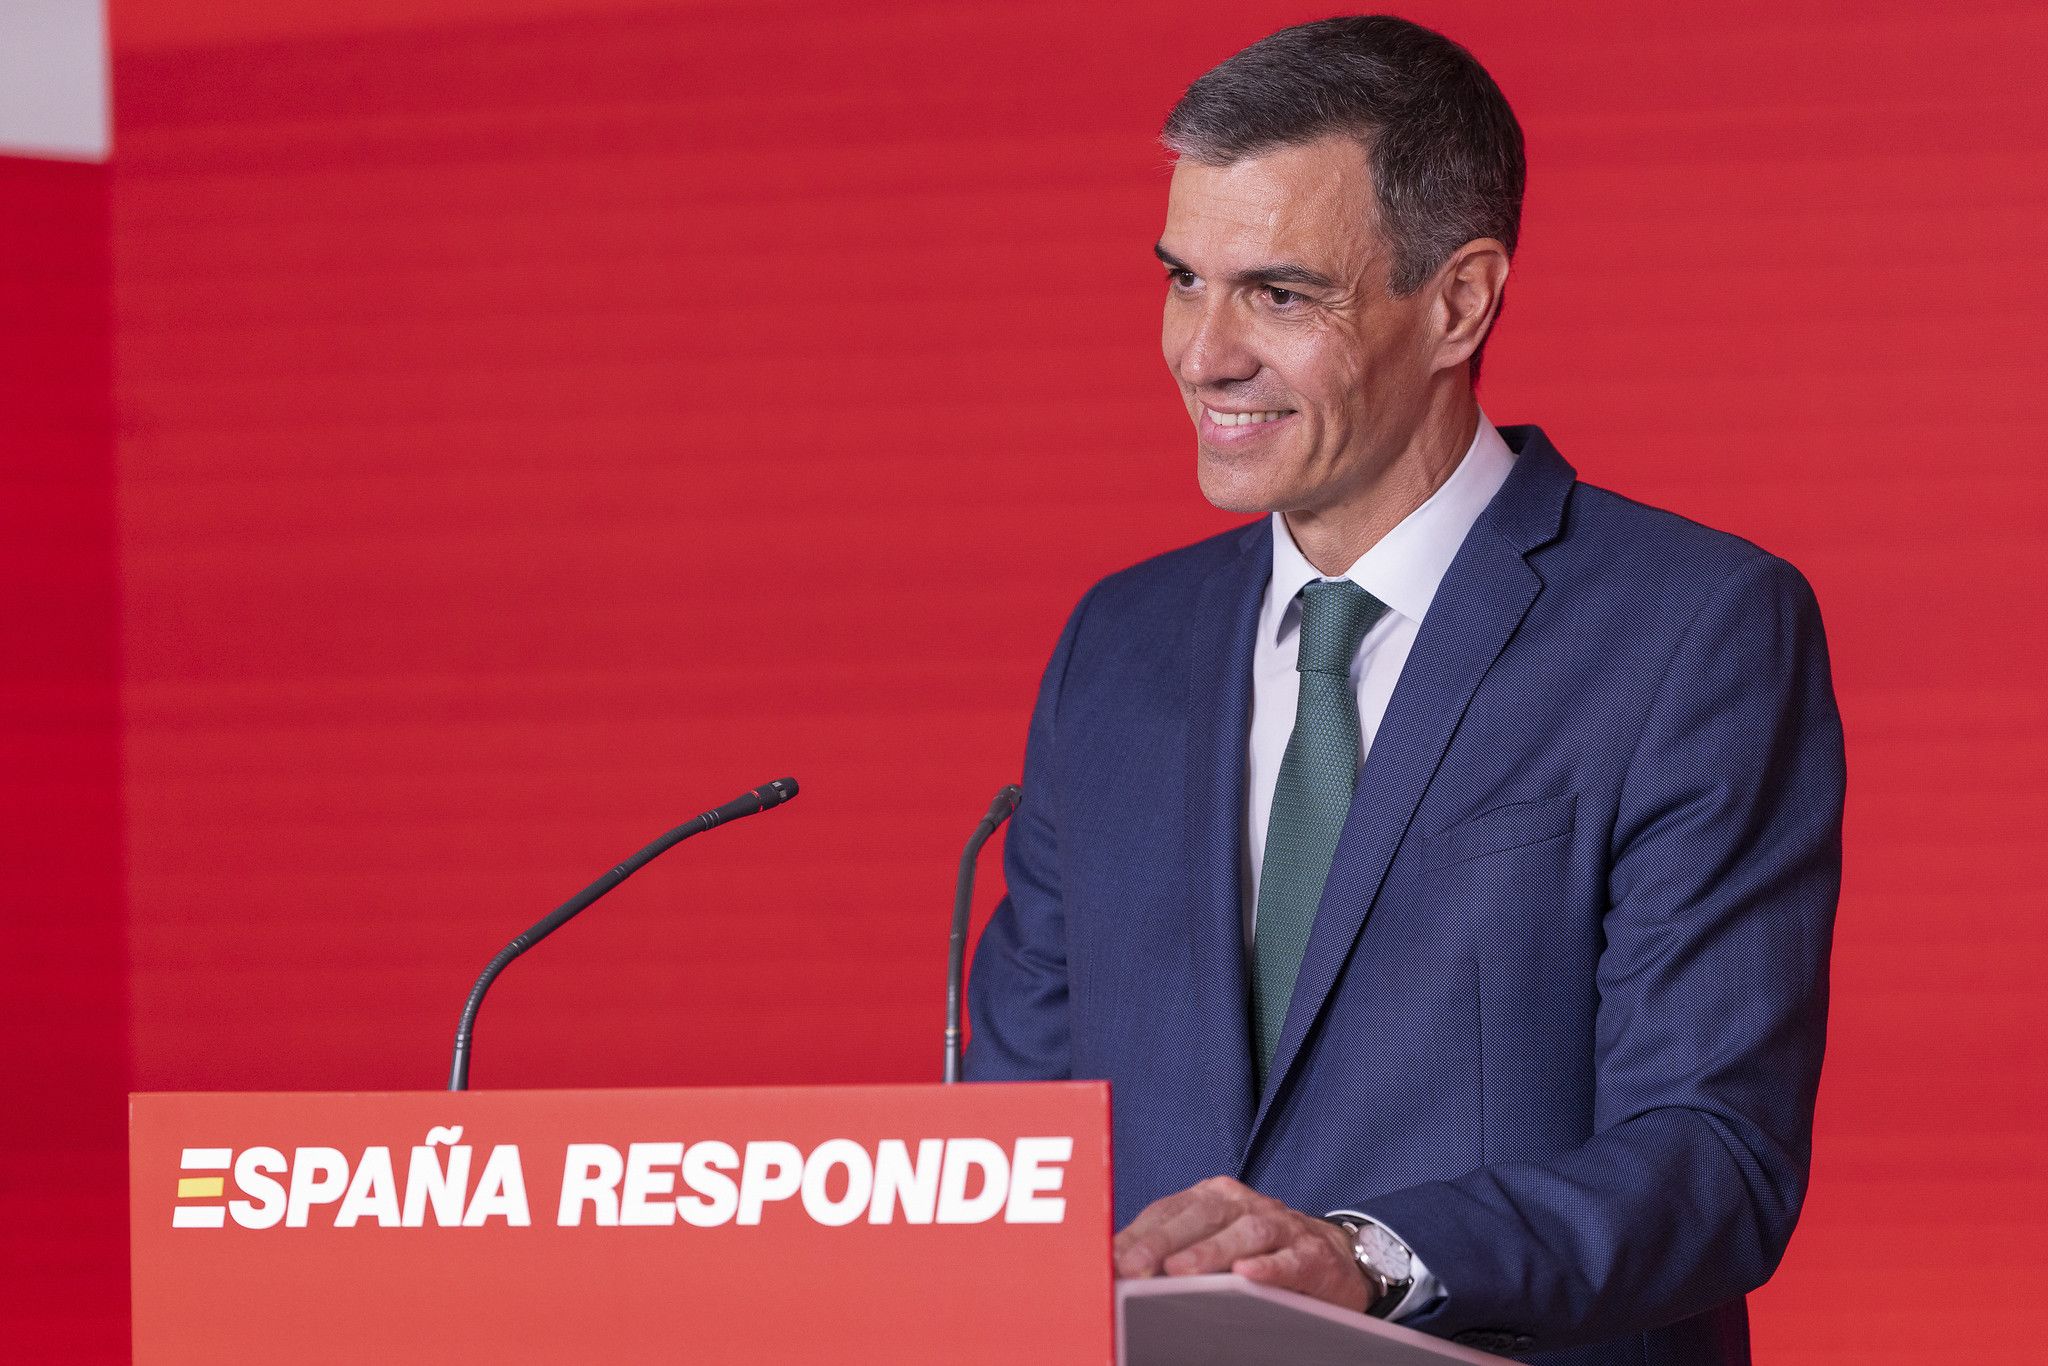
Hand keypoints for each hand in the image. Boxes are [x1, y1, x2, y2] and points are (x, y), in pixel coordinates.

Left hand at [1112, 1175, 1372, 1311]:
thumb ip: (1170, 1249)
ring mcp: (1280, 1225)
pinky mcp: (1312, 1254)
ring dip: (1209, 1252)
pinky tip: (1247, 1278)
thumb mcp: (1212, 1241)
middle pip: (1200, 1216)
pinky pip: (1289, 1259)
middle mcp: (1243, 1203)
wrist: (1332, 1254)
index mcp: (1212, 1197)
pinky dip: (1268, 1268)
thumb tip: (1115, 1268)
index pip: (1167, 1210)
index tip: (1108, 1258)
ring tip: (1178, 1272)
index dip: (1136, 1233)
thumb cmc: (1256, 1250)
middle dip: (1162, 1241)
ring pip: (1243, 1234)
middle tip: (1133, 1266)